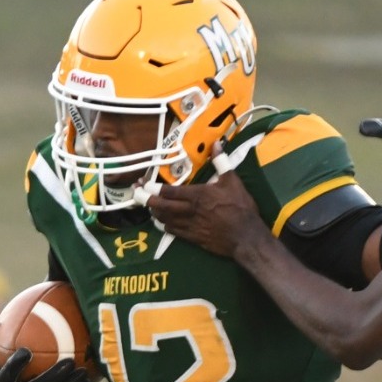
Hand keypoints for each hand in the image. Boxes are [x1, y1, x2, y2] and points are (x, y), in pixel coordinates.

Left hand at [145, 149, 268, 257]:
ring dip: (154, 213)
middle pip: (161, 206)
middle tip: (136, 195)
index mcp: (197, 196)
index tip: (144, 184)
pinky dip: (164, 226)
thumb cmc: (240, 207)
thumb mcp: (232, 181)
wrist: (246, 237)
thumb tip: (217, 143)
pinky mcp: (193, 238)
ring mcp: (189, 226)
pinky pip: (173, 231)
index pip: (169, 191)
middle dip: (147, 200)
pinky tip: (161, 223)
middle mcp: (189, 211)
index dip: (154, 188)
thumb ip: (221, 162)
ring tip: (147, 206)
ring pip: (164, 219)